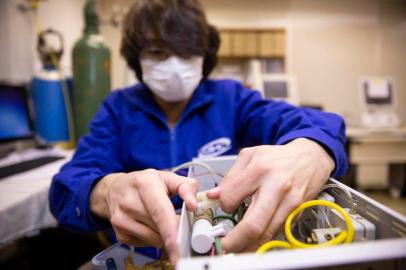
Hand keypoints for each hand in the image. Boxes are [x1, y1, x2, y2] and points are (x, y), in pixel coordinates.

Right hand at [90, 169, 197, 263]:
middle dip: (176, 231)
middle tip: (181, 223)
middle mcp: (129, 203)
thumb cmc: (144, 183)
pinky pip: (147, 244)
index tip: (181, 246)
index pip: (160, 213)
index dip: (172, 231)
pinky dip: (154, 238)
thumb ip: (185, 186)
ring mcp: (122, 221)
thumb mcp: (166, 177)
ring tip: (161, 219)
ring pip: (155, 240)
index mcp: (144, 184)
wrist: (114, 190)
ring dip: (165, 235)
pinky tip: (150, 224)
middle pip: (160, 229)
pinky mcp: (120, 235)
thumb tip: (193, 205)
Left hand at [207, 138, 334, 252]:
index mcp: (259, 169)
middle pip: (253, 225)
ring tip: (239, 247)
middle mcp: (276, 186)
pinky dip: (265, 239)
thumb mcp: (250, 156)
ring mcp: (290, 202)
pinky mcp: (298, 212)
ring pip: (267, 234)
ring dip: (250, 246)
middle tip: (225, 247)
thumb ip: (230, 177)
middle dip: (235, 242)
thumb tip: (212, 195)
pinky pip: (278, 231)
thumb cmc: (277, 157)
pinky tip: (256, 239)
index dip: (224, 206)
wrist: (311, 157)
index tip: (225, 207)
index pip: (231, 197)